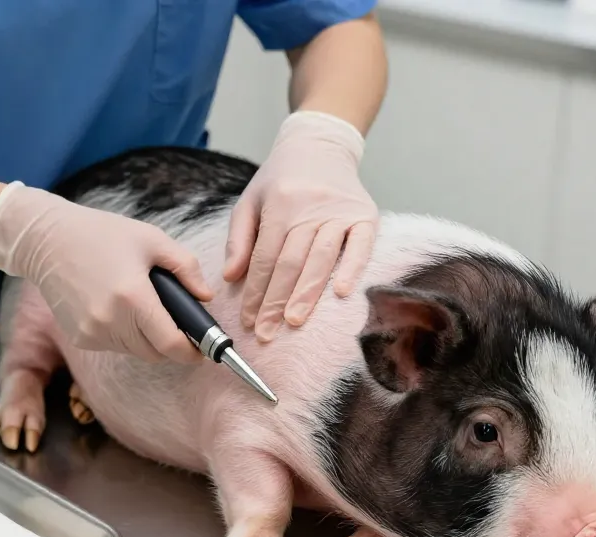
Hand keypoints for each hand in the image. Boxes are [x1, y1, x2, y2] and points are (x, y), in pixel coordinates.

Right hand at [0, 182, 211, 363]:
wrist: (47, 240)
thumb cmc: (101, 234)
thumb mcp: (151, 239)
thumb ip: (186, 267)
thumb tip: (205, 297)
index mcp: (133, 297)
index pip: (171, 344)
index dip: (192, 352)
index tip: (202, 350)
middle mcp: (111, 321)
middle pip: (155, 353)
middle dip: (170, 343)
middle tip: (174, 321)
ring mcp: (93, 332)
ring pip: (135, 351)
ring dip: (145, 338)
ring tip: (140, 305)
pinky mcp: (80, 338)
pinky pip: (113, 345)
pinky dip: (123, 334)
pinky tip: (115, 307)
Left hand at [225, 110, 378, 341]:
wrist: (320, 144)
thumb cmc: (281, 179)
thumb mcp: (250, 200)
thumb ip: (239, 239)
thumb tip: (231, 277)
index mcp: (280, 205)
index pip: (264, 258)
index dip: (255, 292)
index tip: (248, 320)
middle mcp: (310, 208)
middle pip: (290, 263)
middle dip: (276, 301)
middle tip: (266, 332)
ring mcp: (340, 212)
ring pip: (320, 259)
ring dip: (306, 294)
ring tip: (293, 322)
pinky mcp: (365, 215)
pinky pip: (360, 246)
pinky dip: (352, 269)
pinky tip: (342, 293)